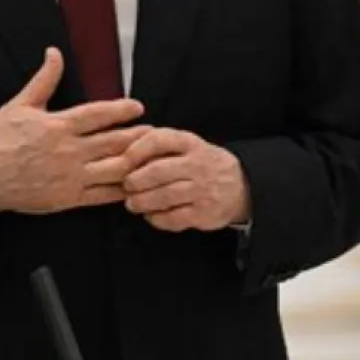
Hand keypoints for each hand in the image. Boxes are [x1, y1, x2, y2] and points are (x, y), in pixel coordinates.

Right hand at [0, 47, 147, 215]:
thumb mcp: (20, 104)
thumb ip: (44, 80)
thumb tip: (54, 52)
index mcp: (58, 125)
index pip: (98, 114)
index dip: (121, 110)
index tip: (138, 107)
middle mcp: (69, 150)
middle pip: (113, 141)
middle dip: (137, 136)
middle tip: (155, 131)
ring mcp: (71, 175)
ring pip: (113, 169)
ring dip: (134, 162)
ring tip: (149, 157)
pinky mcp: (68, 198)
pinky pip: (102, 195)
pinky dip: (120, 190)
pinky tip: (132, 185)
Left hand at [122, 128, 251, 231]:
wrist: (240, 185)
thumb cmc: (199, 163)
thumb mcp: (184, 146)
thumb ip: (156, 145)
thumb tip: (119, 150)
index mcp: (189, 143)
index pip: (159, 140)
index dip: (136, 150)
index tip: (122, 160)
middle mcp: (197, 165)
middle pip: (158, 171)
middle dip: (135, 180)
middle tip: (125, 186)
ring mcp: (202, 190)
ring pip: (165, 196)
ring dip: (142, 202)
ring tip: (132, 204)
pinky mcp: (204, 213)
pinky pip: (175, 218)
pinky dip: (157, 219)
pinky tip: (150, 216)